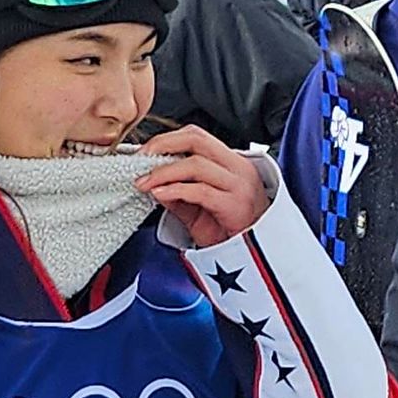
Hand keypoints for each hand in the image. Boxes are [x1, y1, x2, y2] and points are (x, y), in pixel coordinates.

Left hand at [135, 125, 268, 246]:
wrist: (256, 260)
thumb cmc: (233, 234)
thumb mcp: (200, 211)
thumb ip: (178, 196)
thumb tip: (153, 183)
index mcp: (231, 164)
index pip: (197, 136)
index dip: (167, 139)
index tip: (144, 152)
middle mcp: (238, 169)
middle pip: (196, 140)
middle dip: (162, 145)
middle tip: (140, 160)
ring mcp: (239, 186)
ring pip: (196, 164)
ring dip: (163, 172)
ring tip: (145, 183)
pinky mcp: (236, 205)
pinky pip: (201, 191)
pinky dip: (176, 190)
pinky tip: (160, 194)